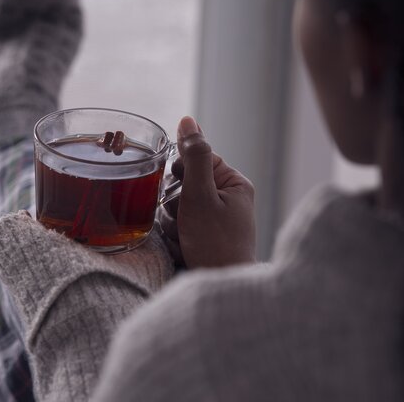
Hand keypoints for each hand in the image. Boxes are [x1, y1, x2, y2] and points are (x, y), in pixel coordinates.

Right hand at [162, 116, 255, 267]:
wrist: (220, 287)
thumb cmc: (215, 243)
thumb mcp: (200, 195)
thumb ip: (193, 156)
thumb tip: (188, 120)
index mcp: (234, 183)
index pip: (196, 160)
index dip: (181, 175)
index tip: (182, 194)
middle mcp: (228, 199)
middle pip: (183, 183)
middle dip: (175, 203)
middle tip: (184, 220)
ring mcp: (216, 219)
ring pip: (177, 206)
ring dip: (173, 222)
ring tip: (185, 238)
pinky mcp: (205, 237)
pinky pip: (179, 226)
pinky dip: (176, 236)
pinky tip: (184, 247)